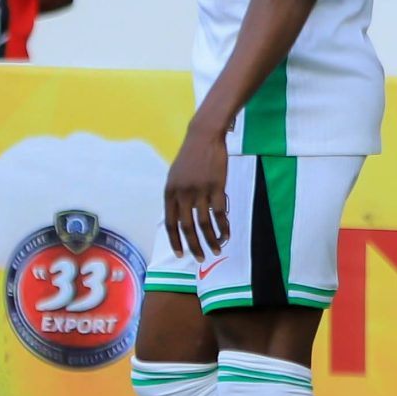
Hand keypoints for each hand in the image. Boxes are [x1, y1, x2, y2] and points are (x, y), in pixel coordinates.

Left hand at [163, 123, 229, 263]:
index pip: (170, 223)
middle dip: (194, 245)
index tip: (181, 254)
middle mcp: (182, 194)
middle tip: (201, 258)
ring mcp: (199, 191)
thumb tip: (179, 217)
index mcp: (169, 193)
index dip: (175, 241)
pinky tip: (227, 234)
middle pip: (187, 227)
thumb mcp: (175, 176)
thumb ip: (176, 196)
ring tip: (216, 249)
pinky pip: (219, 213)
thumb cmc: (190, 157)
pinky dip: (223, 226)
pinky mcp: (216, 187)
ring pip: (204, 223)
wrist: (204, 137)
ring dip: (211, 239)